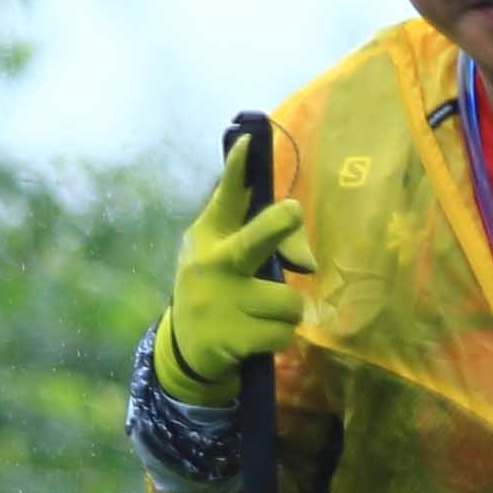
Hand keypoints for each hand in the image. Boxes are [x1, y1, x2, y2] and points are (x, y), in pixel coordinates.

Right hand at [151, 168, 309, 400]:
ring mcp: (220, 303)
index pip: (225, 199)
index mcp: (209, 239)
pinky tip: (259, 335)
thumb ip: (262, 242)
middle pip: (254, 241)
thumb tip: (308, 261)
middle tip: (294, 211)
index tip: (248, 142)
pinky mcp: (231, 338)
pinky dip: (281, 336)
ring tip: (266, 312)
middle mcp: (211, 265)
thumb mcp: (222, 257)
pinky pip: (284, 332)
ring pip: (288, 300)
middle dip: (278, 225)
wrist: (185, 350)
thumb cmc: (216, 289)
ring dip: (289, 310)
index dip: (237, 170)